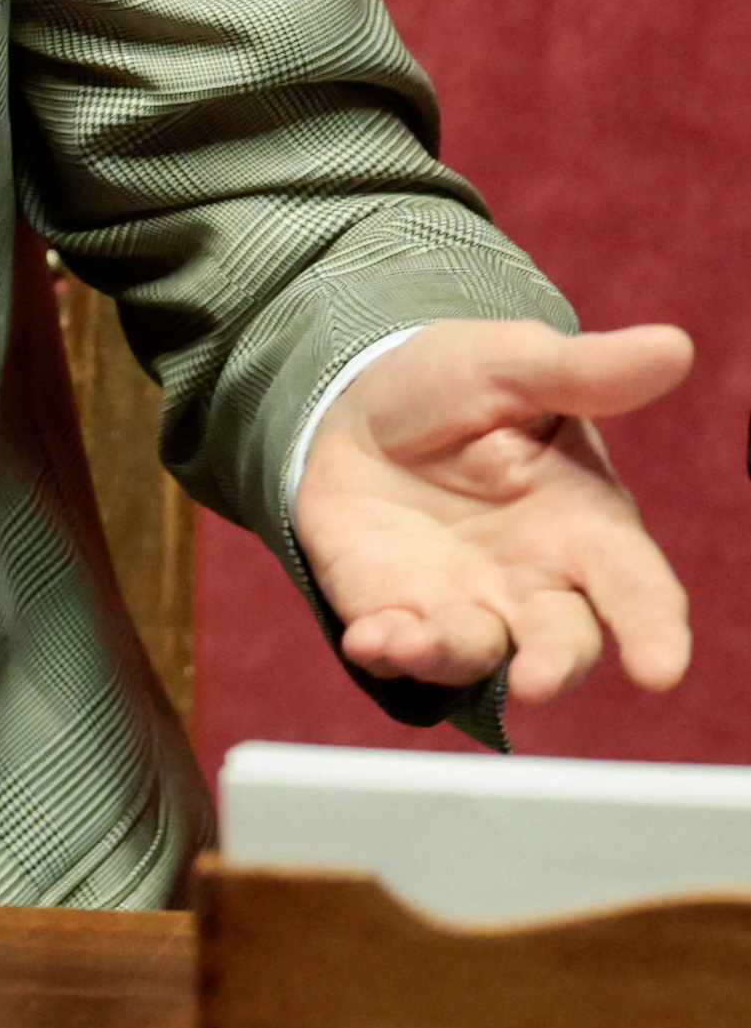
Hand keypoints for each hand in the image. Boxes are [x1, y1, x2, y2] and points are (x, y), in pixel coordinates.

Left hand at [295, 319, 694, 707]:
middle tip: (536, 680)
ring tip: (416, 639)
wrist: (354, 396)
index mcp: (584, 524)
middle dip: (551, 666)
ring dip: (451, 655)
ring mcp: (463, 601)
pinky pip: (396, 645)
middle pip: (561, 643)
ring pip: (475, 654)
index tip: (661, 670)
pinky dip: (385, 650)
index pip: (637, 588)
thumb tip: (673, 346)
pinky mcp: (392, 607)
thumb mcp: (514, 365)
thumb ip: (585, 372)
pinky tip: (369, 638)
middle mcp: (533, 580)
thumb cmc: (456, 382)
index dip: (654, 631)